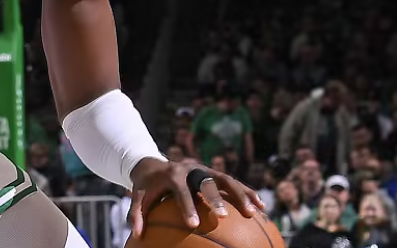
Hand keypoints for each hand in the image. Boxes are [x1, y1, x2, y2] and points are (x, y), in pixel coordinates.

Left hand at [128, 158, 265, 236]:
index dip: (187, 206)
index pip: (180, 191)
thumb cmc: (146, 186)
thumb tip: (137, 235)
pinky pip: (233, 182)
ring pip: (225, 179)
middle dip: (216, 198)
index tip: (194, 224)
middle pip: (206, 181)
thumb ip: (137, 214)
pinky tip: (261, 207)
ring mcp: (204, 168)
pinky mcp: (214, 172)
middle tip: (224, 216)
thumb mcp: (138, 196)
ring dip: (240, 194)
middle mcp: (190, 169)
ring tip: (253, 212)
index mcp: (171, 174)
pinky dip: (247, 193)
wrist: (153, 164)